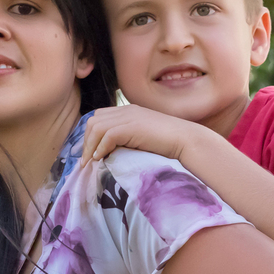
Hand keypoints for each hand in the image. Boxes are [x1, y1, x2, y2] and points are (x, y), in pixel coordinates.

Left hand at [80, 105, 205, 165]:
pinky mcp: (132, 126)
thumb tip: (109, 153)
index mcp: (128, 110)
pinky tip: (101, 158)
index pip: (99, 117)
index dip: (91, 135)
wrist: (186, 140)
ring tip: (91, 162)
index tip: (90, 153)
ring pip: (97, 127)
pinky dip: (101, 148)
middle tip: (87, 160)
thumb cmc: (168, 144)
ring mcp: (129, 116)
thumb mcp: (142, 137)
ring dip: (91, 146)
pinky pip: (108, 135)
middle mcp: (126, 110)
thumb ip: (127, 138)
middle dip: (87, 141)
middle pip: (93, 121)